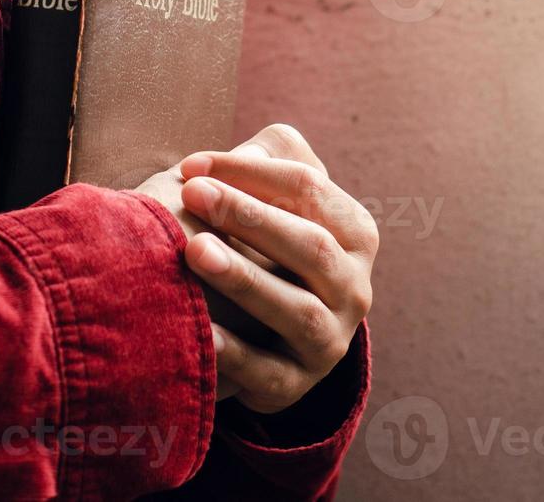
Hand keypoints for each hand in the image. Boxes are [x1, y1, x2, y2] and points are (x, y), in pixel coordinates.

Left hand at [178, 124, 378, 413]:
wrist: (252, 323)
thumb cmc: (252, 239)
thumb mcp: (268, 195)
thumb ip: (263, 159)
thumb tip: (234, 158)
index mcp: (353, 231)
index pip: (308, 188)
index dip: (249, 171)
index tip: (189, 168)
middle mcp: (355, 287)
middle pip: (311, 246)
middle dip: (248, 216)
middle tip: (190, 194)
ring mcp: (330, 340)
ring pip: (299, 312)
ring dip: (247, 280)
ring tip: (194, 252)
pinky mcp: (295, 385)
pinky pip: (268, 373)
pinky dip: (235, 354)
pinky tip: (200, 331)